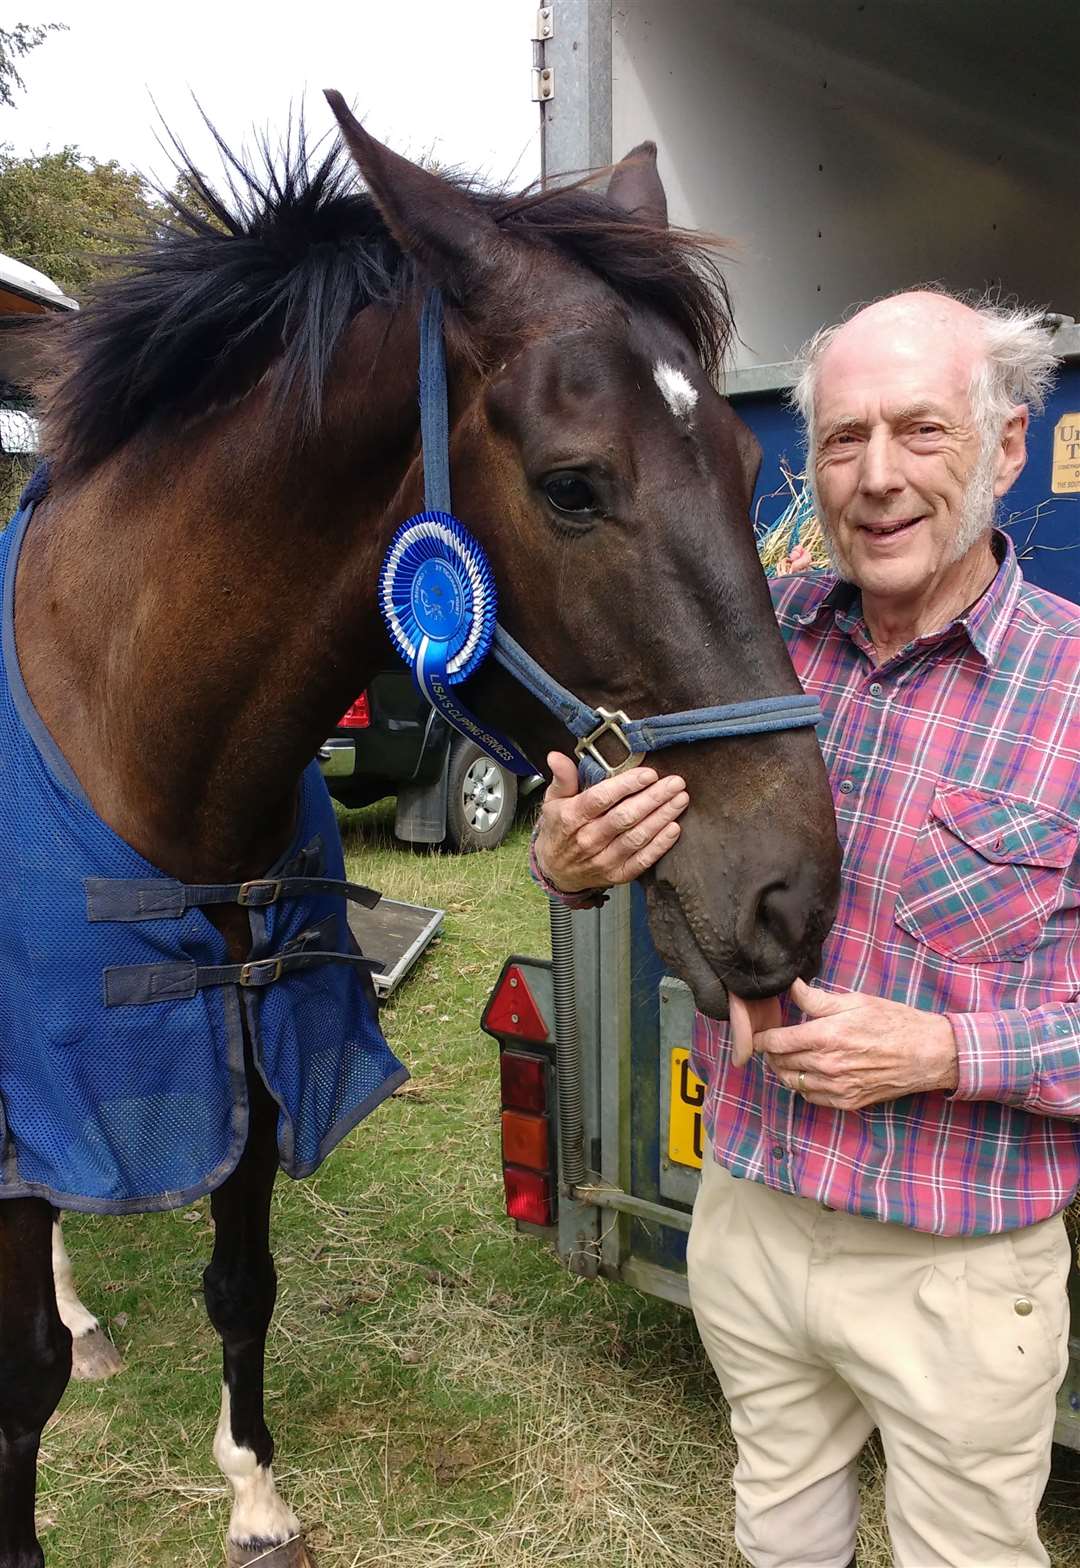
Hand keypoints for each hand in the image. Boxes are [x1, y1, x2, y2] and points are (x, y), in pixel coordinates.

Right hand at [533, 752, 688, 893]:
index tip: (649, 774)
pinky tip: (674, 829)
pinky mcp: (617, 875)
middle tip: (675, 783)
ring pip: (637, 837)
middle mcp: (588, 840)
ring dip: (662, 818)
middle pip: (625, 817)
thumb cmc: (559, 830)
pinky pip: (642, 861)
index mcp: (572, 817)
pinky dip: (659, 846)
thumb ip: (562, 778)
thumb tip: (556, 756)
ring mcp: (603, 860)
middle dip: (653, 798)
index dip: (627, 785)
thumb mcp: (554, 801)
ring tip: (680, 800)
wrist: (555, 871)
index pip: (601, 798)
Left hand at [754, 978, 958, 1109]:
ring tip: (786, 1058)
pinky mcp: (848, 1101)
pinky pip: (812, 1098)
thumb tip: (792, 987)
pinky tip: (809, 1073)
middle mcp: (827, 1065)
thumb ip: (817, 999)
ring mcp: (837, 1087)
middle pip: (780, 1064)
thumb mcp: (855, 1001)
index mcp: (826, 1036)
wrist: (927, 1053)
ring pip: (793, 1083)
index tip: (757, 1035)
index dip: (761, 1038)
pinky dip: (804, 1087)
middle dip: (770, 1054)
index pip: (776, 1042)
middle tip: (771, 1044)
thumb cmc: (893, 1022)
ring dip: (784, 1071)